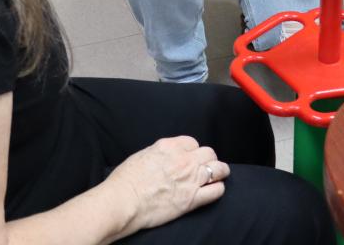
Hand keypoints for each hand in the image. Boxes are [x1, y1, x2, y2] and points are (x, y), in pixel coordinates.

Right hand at [105, 136, 229, 232]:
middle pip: (209, 153)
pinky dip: (217, 189)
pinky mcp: (192, 199)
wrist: (124, 201)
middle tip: (204, 166)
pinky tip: (213, 190)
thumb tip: (166, 157)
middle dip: (207, 159)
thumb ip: (159, 154)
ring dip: (219, 172)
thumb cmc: (126, 180)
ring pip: (219, 169)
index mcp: (169, 147)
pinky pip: (216, 191)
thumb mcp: (142, 155)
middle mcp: (184, 160)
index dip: (192, 150)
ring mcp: (190, 179)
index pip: (192, 143)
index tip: (190, 157)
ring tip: (217, 176)